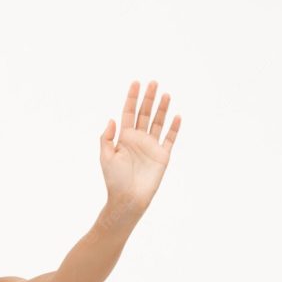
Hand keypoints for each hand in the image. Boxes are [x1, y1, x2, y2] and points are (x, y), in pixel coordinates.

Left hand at [99, 80, 181, 213]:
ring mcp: (151, 146)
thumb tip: (111, 119)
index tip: (136, 83)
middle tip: (153, 82)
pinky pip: (170, 139)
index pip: (128, 113)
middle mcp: (138, 139)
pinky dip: (174, 128)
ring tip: (165, 94)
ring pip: (158, 122)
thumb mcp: (105, 157)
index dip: (132, 98)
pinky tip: (177, 116)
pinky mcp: (162, 156)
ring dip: (162, 109)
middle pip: (145, 114)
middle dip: (148, 98)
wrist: (128, 198)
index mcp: (124, 138)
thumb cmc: (114, 179)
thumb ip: (106, 138)